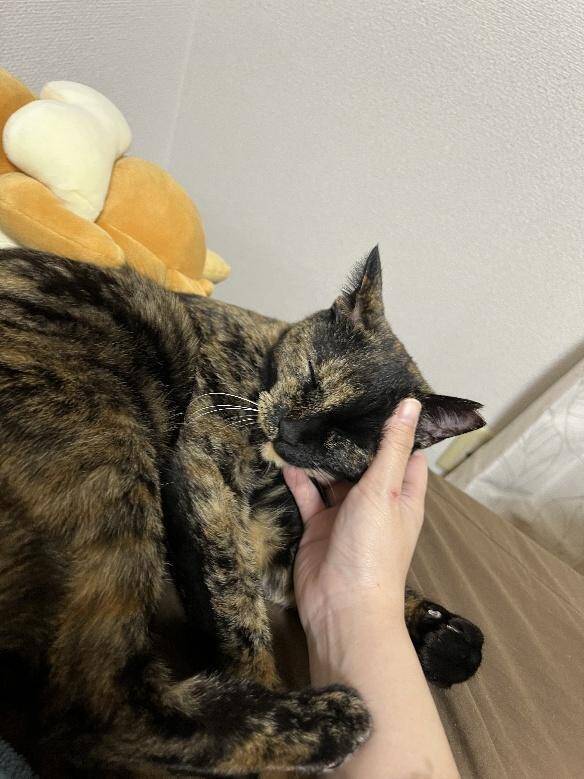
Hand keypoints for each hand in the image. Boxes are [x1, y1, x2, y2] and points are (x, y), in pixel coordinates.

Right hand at [283, 398, 426, 640]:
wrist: (341, 605)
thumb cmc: (373, 546)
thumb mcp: (385, 489)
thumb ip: (392, 446)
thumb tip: (412, 404)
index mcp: (403, 495)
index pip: (405, 453)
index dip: (398, 426)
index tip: (381, 394)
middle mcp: (377, 502)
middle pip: (366, 462)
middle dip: (351, 438)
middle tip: (333, 400)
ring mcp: (346, 515)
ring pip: (334, 478)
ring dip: (322, 457)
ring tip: (306, 423)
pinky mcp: (319, 527)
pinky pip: (309, 497)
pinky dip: (299, 480)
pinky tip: (286, 459)